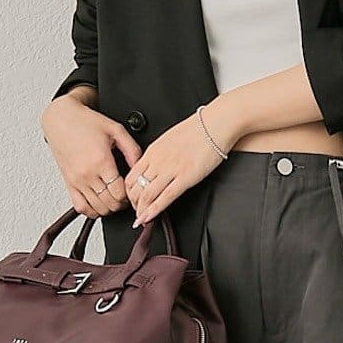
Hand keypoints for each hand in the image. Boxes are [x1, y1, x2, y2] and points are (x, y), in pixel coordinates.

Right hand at [41, 93, 143, 218]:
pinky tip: (100, 203)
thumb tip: (141, 168)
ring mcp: (76, 180)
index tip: (132, 190)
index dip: (130, 195)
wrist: (61, 120)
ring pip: (97, 208)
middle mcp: (87, 173)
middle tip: (126, 195)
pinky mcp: (69, 183)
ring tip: (115, 198)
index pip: (119, 192)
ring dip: (110, 207)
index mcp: (101, 161)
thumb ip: (133, 150)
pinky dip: (92, 211)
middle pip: (110, 203)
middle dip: (122, 203)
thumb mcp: (116, 130)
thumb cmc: (86, 122)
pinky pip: (80, 207)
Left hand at [128, 105, 235, 227]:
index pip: (131, 176)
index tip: (131, 200)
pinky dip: (154, 211)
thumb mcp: (169, 139)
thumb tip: (152, 166)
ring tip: (141, 219)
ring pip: (147, 195)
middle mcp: (158, 161)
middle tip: (136, 212)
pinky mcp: (186, 177)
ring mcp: (171, 170)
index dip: (128, 192)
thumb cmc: (197, 129)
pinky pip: (165, 197)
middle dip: (133, 204)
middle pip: (136, 188)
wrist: (215, 124)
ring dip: (141, 210)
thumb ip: (158, 154)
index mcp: (153, 151)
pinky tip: (149, 218)